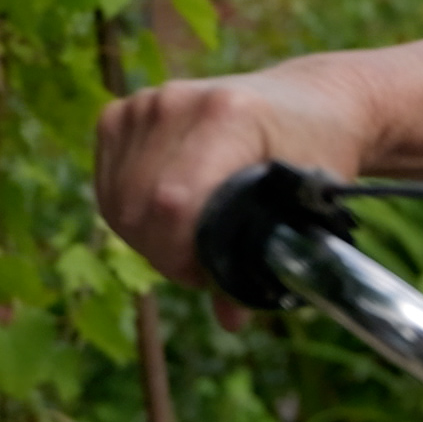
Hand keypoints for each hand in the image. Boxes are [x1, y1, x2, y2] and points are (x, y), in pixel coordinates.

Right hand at [93, 65, 369, 284]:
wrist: (308, 100)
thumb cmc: (315, 153)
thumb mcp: (307, 204)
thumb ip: (267, 260)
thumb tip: (230, 321)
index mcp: (227, 116)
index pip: (172, 202)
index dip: (181, 255)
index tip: (210, 273)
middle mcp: (177, 102)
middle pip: (138, 208)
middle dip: (166, 255)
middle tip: (205, 265)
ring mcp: (145, 104)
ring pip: (118, 203)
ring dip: (148, 238)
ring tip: (192, 239)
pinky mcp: (122, 113)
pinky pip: (107, 187)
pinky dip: (131, 214)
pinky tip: (168, 217)